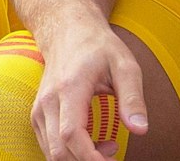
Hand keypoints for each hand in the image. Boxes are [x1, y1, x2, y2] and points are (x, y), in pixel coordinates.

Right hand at [29, 25, 148, 159]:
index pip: (72, 135)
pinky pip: (49, 146)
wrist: (66, 31)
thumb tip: (141, 130)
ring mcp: (40, 108)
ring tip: (108, 147)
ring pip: (51, 152)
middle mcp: (48, 101)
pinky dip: (71, 154)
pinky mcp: (39, 114)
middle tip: (116, 155)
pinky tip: (93, 143)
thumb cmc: (98, 47)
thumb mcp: (125, 66)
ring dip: (80, 160)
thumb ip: (133, 99)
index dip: (92, 158)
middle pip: (59, 150)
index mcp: (69, 89)